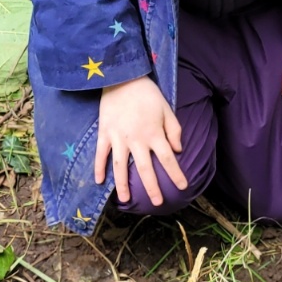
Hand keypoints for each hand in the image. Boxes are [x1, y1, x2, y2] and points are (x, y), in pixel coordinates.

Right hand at [95, 77, 187, 206]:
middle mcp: (137, 140)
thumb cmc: (147, 94)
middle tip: (158, 203)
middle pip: (146, 169)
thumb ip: (174, 130)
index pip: (168, 159)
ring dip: (122, 185)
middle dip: (152, 188)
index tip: (183, 186)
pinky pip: (101, 154)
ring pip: (121, 167)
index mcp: (154, 134)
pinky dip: (99, 168)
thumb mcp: (166, 109)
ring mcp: (118, 138)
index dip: (176, 174)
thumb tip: (178, 150)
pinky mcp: (105, 133)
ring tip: (125, 200)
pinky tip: (99, 182)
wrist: (122, 78)